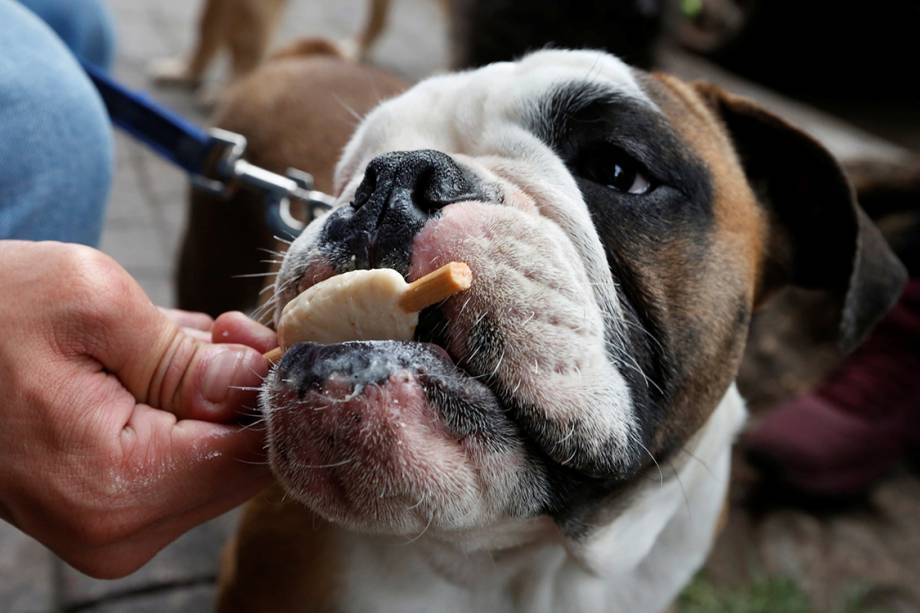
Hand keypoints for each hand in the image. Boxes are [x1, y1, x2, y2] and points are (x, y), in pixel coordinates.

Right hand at [0, 241, 276, 577]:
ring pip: (214, 462)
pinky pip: (179, 464)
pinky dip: (183, 414)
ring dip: (211, 398)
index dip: (272, 390)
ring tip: (170, 343)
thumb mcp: (94, 305)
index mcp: (116, 486)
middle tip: (220, 330)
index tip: (263, 337)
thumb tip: (261, 379)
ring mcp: (108, 530)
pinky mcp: (104, 512)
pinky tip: (154, 368)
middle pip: (239, 463)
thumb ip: (190, 356)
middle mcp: (116, 531)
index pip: (253, 453)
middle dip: (241, 392)